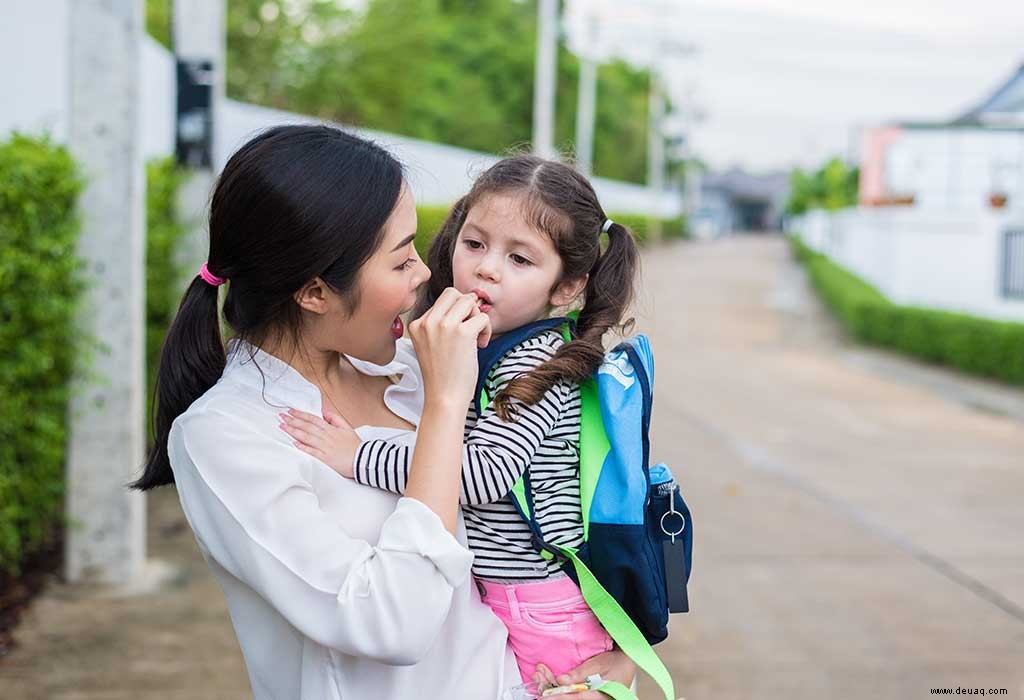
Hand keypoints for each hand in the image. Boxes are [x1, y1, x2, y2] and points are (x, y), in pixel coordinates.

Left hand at [279, 409, 358, 477]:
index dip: (300, 414)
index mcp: (331, 429)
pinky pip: (312, 452)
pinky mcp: (325, 458)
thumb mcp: (347, 427)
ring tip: (283, 427)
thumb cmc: (354, 445)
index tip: (290, 411)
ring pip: (307, 437)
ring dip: (293, 431)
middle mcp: (326, 437)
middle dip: (293, 421)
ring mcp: (325, 447)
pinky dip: (303, 447)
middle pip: (307, 426)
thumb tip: (324, 412)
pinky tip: (294, 443)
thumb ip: (335, 418)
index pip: (313, 419)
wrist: (363, 459)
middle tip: (281, 416)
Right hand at [408, 288, 491, 409]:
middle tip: (471, 328)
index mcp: (417, 325)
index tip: (459, 333)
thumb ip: (442, 324)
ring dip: (477, 317)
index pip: (441, 301)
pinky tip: (480, 345)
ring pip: (468, 301)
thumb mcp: (432, 345)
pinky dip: (487, 330)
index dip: (456, 313)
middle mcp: (427, 322)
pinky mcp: (462, 333)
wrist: (444, 398)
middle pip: (453, 293)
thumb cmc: (442, 376)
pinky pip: (482, 317)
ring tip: (475, 337)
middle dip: (467, 307)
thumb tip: (468, 299)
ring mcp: (443, 326)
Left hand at [538, 649, 636, 698]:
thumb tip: (561, 680)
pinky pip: (569, 693)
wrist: (627, 663)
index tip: (543, 696)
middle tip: (537, 676)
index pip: (574, 699)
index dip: (557, 697)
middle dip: (549, 688)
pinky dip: (557, 685)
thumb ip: (581, 673)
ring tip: (539, 674)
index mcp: (599, 696)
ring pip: (566, 696)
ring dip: (550, 686)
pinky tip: (547, 678)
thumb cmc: (617, 663)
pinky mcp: (585, 695)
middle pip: (567, 698)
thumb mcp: (600, 663)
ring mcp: (588, 698)